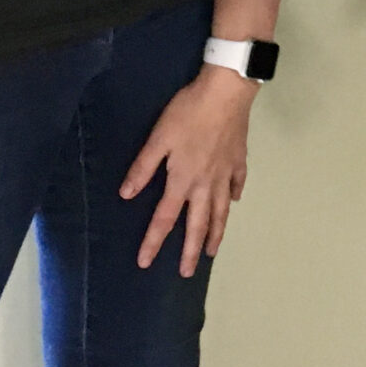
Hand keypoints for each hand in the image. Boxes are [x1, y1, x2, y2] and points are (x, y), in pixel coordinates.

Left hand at [120, 67, 254, 275]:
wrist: (226, 93)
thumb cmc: (188, 113)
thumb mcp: (159, 137)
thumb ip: (143, 167)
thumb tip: (126, 195)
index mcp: (183, 180)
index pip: (164, 218)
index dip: (153, 242)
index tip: (145, 262)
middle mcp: (206, 184)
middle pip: (197, 224)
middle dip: (190, 250)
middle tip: (187, 273)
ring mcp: (226, 174)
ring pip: (221, 211)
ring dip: (216, 233)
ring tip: (212, 251)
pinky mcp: (239, 160)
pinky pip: (237, 185)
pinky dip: (235, 196)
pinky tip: (234, 202)